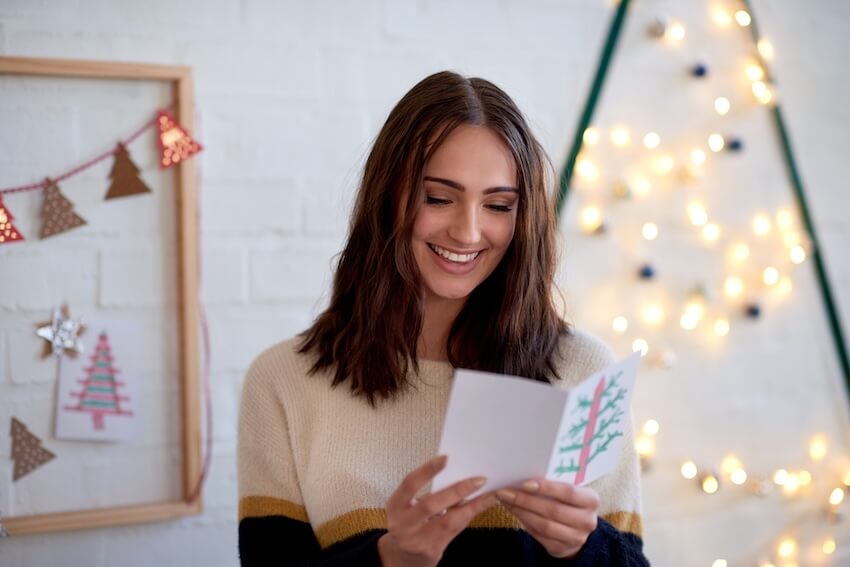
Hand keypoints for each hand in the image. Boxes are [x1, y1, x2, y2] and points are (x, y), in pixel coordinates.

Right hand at [378, 455, 496, 566]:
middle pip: (431, 505)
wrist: (403, 556)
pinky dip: (468, 517)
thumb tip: (458, 474)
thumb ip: (427, 492)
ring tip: (489, 495)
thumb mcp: (409, 505)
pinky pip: (454, 531)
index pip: (410, 484)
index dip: (427, 470)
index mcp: (395, 505)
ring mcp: (416, 540)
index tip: (446, 458)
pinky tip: (480, 507)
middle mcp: (402, 524)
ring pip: (448, 521)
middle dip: (457, 490)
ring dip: (472, 506)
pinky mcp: (431, 551)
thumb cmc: (409, 522)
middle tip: (479, 480)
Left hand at [496, 479, 598, 558]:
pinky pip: (539, 536)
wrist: (577, 527)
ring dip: (521, 512)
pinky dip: (524, 522)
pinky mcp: (562, 549)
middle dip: (526, 500)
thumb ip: (553, 483)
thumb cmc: (568, 500)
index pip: (568, 492)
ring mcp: (576, 538)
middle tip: (505, 491)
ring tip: (506, 501)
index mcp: (591, 500)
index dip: (546, 488)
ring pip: (544, 525)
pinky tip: (514, 512)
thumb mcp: (569, 489)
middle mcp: (587, 521)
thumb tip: (522, 476)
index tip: (524, 483)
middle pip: (553, 510)